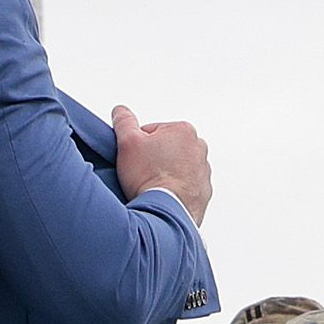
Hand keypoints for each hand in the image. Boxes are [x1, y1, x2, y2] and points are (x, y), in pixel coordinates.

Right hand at [111, 104, 211, 223]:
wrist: (166, 212)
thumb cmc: (150, 177)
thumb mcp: (128, 142)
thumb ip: (124, 122)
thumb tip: (121, 111)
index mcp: (183, 130)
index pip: (152, 132)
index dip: (136, 146)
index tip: (132, 159)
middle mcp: (198, 147)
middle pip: (166, 149)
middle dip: (152, 159)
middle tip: (139, 173)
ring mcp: (203, 171)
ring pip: (175, 168)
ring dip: (163, 175)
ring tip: (150, 187)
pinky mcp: (203, 192)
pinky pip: (184, 187)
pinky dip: (173, 191)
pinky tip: (161, 197)